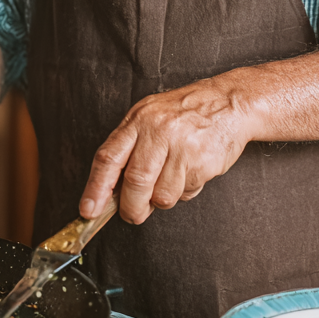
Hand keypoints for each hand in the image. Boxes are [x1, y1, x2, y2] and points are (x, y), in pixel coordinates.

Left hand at [79, 80, 251, 223]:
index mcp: (138, 121)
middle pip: (135, 182)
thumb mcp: (148, 116)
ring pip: (162, 195)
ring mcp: (181, 146)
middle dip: (131, 208)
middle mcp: (158, 131)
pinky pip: (186, 193)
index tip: (88, 210)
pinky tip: (190, 171)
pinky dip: (185, 191)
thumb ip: (129, 148)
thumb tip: (112, 190)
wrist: (229, 102)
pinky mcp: (202, 161)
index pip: (108, 158)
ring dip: (162, 199)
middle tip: (133, 215)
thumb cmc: (184, 112)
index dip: (95, 188)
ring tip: (171, 179)